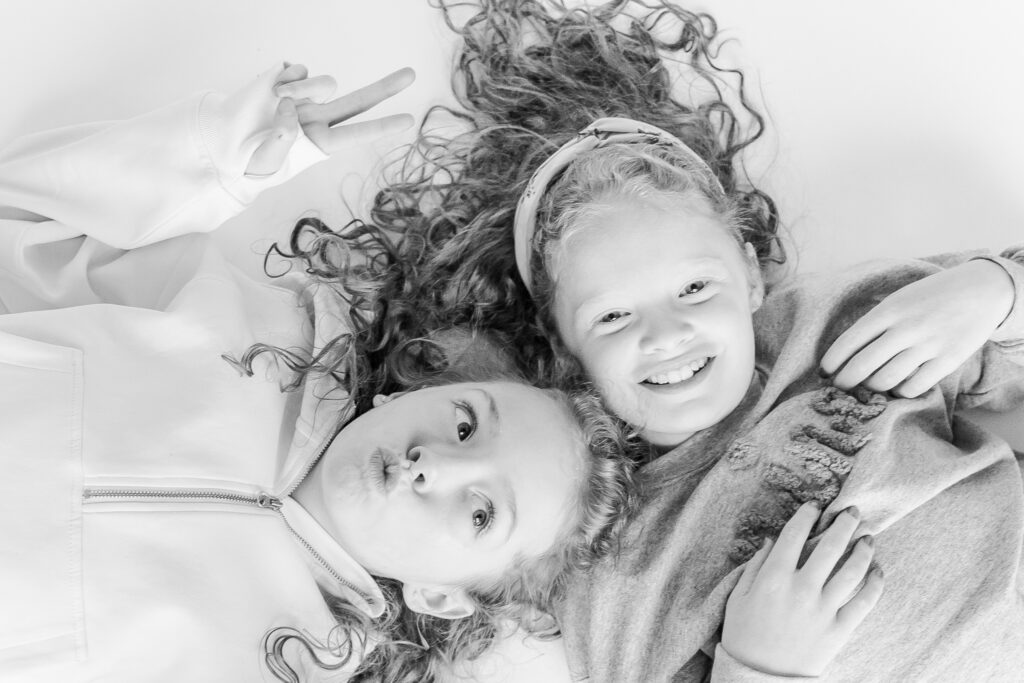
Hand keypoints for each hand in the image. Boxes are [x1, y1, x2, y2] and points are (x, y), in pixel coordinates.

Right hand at [245, 63, 414, 175]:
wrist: (230, 145)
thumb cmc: (254, 163)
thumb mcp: (268, 159)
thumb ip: (281, 137)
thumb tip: (290, 106)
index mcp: (321, 142)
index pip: (357, 133)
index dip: (382, 127)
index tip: (409, 121)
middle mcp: (320, 118)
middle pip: (360, 102)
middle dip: (385, 87)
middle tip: (412, 74)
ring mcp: (307, 99)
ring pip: (324, 83)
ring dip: (301, 90)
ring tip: (277, 99)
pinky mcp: (291, 81)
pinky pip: (300, 70)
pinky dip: (287, 79)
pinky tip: (271, 90)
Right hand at [721, 502, 884, 676]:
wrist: (758, 678)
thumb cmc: (744, 635)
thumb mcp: (739, 596)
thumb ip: (756, 565)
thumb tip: (772, 540)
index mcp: (774, 577)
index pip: (794, 535)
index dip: (806, 515)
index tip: (815, 506)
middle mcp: (802, 589)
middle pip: (830, 546)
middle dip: (844, 524)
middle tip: (852, 512)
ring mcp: (823, 610)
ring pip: (852, 570)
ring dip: (863, 550)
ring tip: (868, 538)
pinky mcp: (839, 630)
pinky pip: (864, 602)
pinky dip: (875, 584)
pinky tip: (878, 571)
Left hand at [820, 260, 1014, 396]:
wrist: (981, 290)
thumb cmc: (931, 296)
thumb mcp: (898, 299)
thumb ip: (875, 323)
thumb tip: (845, 354)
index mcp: (889, 310)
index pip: (848, 341)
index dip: (831, 362)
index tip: (824, 372)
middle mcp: (906, 328)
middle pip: (863, 365)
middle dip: (845, 381)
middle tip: (840, 387)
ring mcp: (929, 345)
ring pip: (886, 380)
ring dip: (871, 388)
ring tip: (869, 386)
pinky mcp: (949, 360)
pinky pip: (914, 387)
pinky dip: (899, 392)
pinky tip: (897, 387)